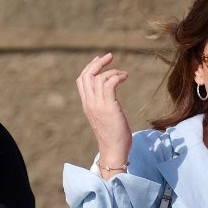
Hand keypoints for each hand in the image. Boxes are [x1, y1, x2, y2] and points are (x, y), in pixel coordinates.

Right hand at [76, 53, 132, 172]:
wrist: (113, 151)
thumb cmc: (113, 137)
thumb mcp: (105, 117)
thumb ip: (104, 105)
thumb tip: (110, 95)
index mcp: (87, 105)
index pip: (81, 80)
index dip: (90, 67)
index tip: (100, 60)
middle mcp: (89, 103)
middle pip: (86, 75)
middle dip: (97, 62)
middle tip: (110, 56)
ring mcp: (97, 105)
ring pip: (98, 77)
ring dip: (112, 71)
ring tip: (123, 74)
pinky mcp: (108, 106)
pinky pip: (109, 83)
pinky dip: (117, 76)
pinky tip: (125, 78)